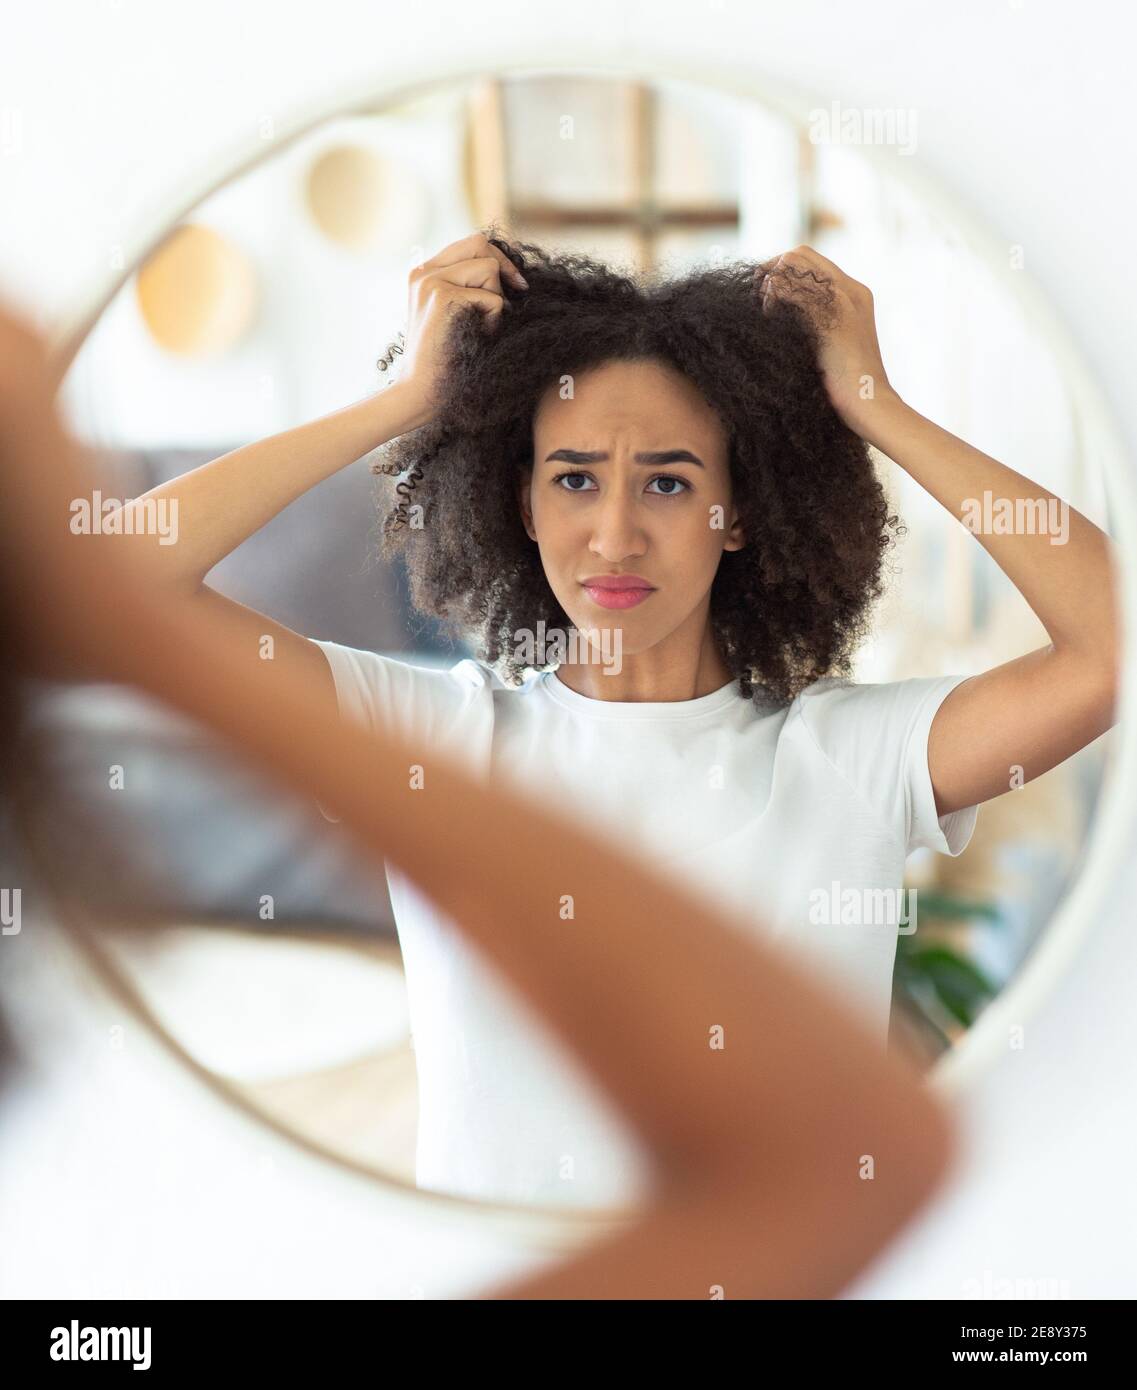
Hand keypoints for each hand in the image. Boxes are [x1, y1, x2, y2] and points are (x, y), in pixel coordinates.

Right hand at [397, 231, 527, 425]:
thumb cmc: (443, 361)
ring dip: (497, 300)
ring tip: (482, 327)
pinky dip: (494, 321)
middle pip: (479, 244)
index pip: (469, 244)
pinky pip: (493, 299)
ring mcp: (431, 282)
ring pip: (489, 268)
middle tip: (520, 290)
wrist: (418, 392)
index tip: (515, 282)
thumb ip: (467, 288)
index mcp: (423, 274)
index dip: (497, 257)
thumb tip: (506, 270)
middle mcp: (423, 272)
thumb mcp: (453, 315)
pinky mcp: (442, 297)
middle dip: (504, 267)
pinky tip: (478, 338)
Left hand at [760, 245, 896, 435]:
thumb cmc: (845, 387)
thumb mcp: (830, 345)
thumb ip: (815, 323)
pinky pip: (790, 288)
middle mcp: (852, 290)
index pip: (810, 259)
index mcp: (855, 293)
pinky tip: (770, 318)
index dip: (781, 268)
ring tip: (766, 311)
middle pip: (800, 254)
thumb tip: (782, 316)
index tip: (764, 290)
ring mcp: (844, 299)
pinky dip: (773, 298)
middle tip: (757, 295)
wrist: (870, 404)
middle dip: (771, 269)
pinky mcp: (833, 314)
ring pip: (793, 265)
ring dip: (771, 284)